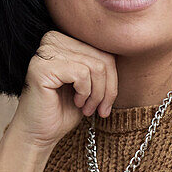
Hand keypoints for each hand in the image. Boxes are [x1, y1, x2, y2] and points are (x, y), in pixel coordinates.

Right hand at [8, 30, 118, 149]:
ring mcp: (46, 52)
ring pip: (95, 66)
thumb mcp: (92, 82)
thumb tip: (131, 48)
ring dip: (97, 94)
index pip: (104, 49)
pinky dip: (85, 93)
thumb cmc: (64, 109)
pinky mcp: (42, 67)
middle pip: (102, 57)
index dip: (113, 78)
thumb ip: (103, 64)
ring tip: (87, 108)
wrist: (39, 133)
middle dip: (107, 88)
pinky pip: (82, 74)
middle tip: (100, 109)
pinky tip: (76, 102)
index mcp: (65, 38)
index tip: (107, 102)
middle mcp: (53, 39)